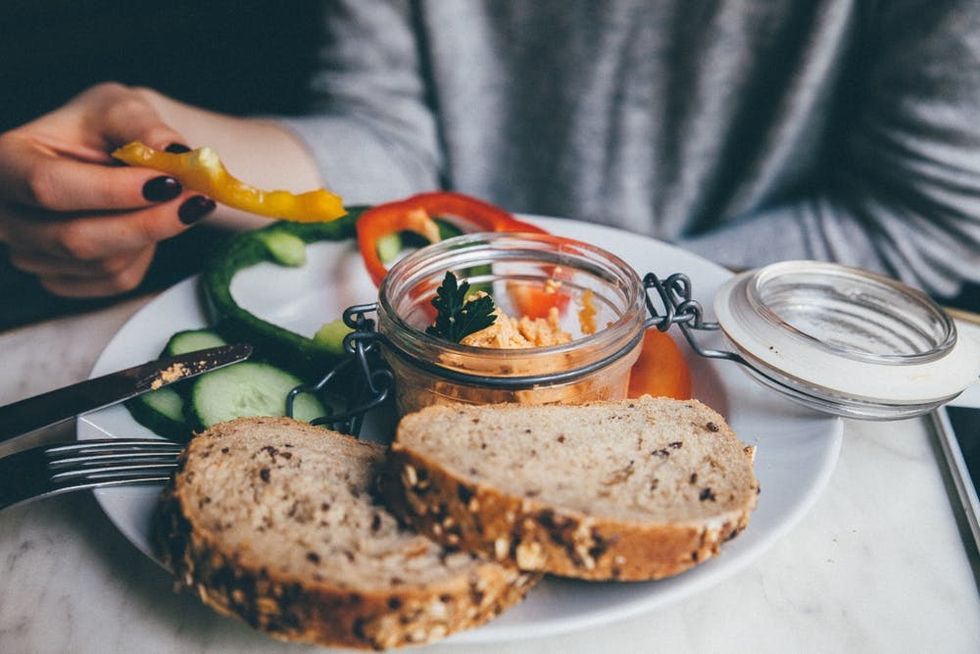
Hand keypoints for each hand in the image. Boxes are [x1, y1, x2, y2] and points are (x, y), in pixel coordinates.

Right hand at [0, 83, 215, 296]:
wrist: (109, 153)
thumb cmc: (105, 126)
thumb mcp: (121, 108)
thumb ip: (144, 127)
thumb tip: (176, 150)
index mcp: (5, 160)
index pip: (49, 187)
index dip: (112, 191)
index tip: (170, 182)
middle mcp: (7, 214)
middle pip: (76, 239)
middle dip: (147, 222)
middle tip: (198, 200)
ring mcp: (30, 253)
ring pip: (104, 264)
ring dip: (153, 236)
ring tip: (175, 202)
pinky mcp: (62, 279)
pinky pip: (116, 281)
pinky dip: (145, 255)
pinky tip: (148, 225)